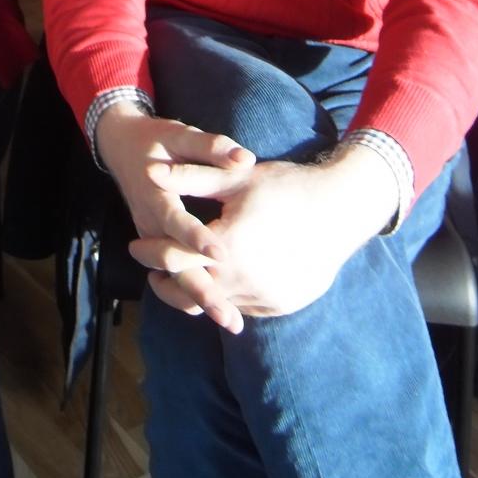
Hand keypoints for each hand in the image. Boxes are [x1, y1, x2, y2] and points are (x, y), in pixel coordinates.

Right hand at [96, 105, 254, 332]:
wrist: (121, 146)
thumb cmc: (155, 139)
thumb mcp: (179, 134)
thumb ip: (211, 147)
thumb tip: (245, 159)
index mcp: (156, 194)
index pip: (176, 221)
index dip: (197, 239)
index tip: (222, 256)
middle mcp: (151, 223)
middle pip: (175, 264)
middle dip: (203, 292)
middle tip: (230, 318)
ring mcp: (152, 237)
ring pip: (174, 277)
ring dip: (200, 299)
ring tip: (231, 320)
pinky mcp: (157, 244)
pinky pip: (173, 274)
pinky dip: (193, 292)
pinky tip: (220, 305)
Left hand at [132, 146, 397, 320]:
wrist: (341, 211)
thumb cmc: (286, 188)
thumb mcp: (236, 178)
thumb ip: (190, 177)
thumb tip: (151, 171)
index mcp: (228, 247)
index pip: (174, 257)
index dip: (151, 251)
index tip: (136, 245)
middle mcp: (244, 280)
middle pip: (189, 289)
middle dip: (165, 280)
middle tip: (150, 270)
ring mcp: (264, 298)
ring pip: (214, 303)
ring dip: (193, 291)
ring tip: (178, 275)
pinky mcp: (279, 306)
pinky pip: (240, 306)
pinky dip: (223, 296)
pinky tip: (216, 280)